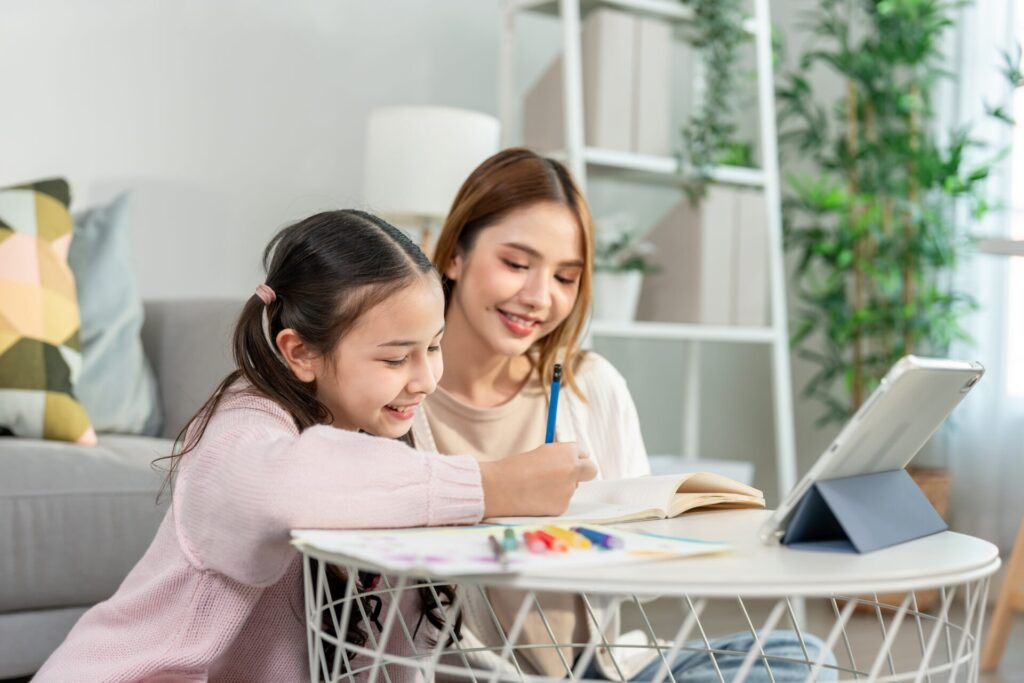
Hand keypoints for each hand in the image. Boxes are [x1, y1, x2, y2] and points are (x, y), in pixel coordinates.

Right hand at [479, 442, 595, 518]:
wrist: (499, 487)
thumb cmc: (515, 467)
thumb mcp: (542, 453)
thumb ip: (560, 457)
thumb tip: (572, 464)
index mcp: (567, 452)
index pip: (584, 454)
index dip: (575, 458)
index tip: (569, 461)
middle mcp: (572, 470)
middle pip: (590, 470)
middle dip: (584, 472)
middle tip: (569, 474)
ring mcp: (568, 490)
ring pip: (572, 488)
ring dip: (561, 487)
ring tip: (536, 486)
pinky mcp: (561, 507)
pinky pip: (562, 501)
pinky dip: (552, 500)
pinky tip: (535, 497)